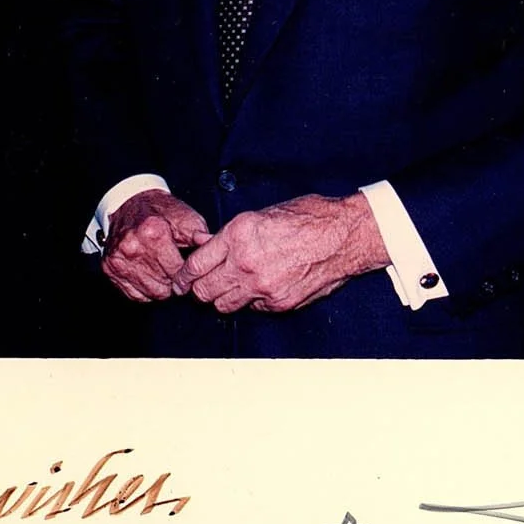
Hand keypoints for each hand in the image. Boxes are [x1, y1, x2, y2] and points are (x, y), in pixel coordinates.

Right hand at [101, 189, 211, 302]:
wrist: (130, 202)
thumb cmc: (159, 211)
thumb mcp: (185, 217)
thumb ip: (200, 235)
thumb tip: (212, 247)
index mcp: (153, 233)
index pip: (178, 272)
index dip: (187, 273)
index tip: (188, 269)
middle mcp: (133, 247)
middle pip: (164, 286)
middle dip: (174, 280)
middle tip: (174, 266)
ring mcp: (119, 259)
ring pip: (150, 293)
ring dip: (160, 286)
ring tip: (161, 269)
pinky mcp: (109, 268)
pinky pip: (134, 294)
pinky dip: (144, 288)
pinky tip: (148, 273)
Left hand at [182, 194, 389, 314]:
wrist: (343, 236)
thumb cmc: (306, 218)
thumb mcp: (260, 215)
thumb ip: (231, 236)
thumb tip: (208, 246)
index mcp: (238, 235)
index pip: (196, 265)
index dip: (183, 276)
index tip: (180, 281)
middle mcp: (246, 262)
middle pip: (204, 291)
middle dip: (199, 290)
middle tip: (200, 286)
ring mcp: (262, 286)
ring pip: (224, 305)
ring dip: (221, 298)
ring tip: (228, 288)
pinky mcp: (278, 303)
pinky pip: (251, 308)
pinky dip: (249, 301)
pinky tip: (257, 288)